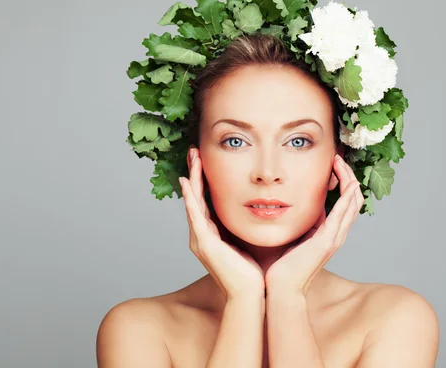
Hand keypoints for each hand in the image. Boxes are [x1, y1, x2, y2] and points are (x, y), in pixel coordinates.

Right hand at [180, 147, 264, 300]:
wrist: (250, 295)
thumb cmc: (251, 272)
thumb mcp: (246, 242)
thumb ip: (244, 227)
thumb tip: (258, 210)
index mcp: (211, 235)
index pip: (205, 202)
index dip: (203, 181)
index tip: (204, 161)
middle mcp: (201, 235)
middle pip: (195, 198)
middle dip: (194, 173)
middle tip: (194, 152)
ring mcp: (200, 239)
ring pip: (193, 202)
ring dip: (192, 178)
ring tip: (192, 159)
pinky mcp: (204, 243)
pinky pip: (195, 215)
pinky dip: (190, 198)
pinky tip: (187, 183)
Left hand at [265, 154, 363, 296]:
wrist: (282, 288)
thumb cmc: (284, 266)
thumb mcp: (296, 236)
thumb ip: (304, 223)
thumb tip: (301, 207)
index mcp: (330, 233)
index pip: (345, 203)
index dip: (343, 182)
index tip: (332, 164)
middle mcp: (336, 234)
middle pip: (353, 199)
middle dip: (348, 176)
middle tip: (338, 158)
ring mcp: (334, 238)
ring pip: (352, 204)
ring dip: (349, 181)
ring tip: (340, 163)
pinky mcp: (326, 241)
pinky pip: (342, 215)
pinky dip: (346, 197)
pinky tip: (346, 182)